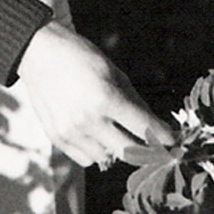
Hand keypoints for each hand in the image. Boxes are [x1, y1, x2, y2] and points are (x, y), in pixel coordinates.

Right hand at [9, 20, 174, 167]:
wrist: (39, 54)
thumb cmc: (82, 58)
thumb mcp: (115, 72)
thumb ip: (135, 102)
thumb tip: (154, 125)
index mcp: (107, 99)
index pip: (145, 128)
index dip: (164, 137)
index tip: (173, 141)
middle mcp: (88, 120)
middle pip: (128, 151)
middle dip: (145, 150)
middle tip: (154, 147)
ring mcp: (71, 132)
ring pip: (107, 158)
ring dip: (116, 149)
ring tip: (117, 133)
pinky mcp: (57, 138)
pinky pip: (86, 159)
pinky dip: (96, 151)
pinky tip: (96, 135)